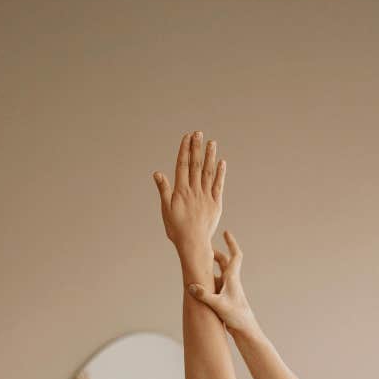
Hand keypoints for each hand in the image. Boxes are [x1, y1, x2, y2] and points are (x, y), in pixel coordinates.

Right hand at [154, 131, 225, 255]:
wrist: (193, 244)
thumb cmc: (177, 229)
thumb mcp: (166, 209)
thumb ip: (164, 190)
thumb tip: (157, 173)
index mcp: (181, 191)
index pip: (183, 165)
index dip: (185, 150)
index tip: (187, 137)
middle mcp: (194, 191)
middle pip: (196, 165)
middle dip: (197, 148)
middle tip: (199, 133)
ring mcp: (206, 197)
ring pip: (208, 172)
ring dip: (210, 157)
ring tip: (212, 143)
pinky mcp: (216, 204)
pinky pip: (218, 186)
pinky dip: (220, 173)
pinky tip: (221, 162)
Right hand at [187, 231, 257, 338]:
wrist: (245, 330)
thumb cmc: (236, 316)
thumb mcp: (218, 304)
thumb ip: (204, 295)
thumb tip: (191, 286)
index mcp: (233, 278)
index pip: (234, 255)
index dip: (231, 243)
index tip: (226, 232)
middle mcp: (232, 281)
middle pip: (225, 262)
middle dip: (216, 253)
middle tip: (205, 248)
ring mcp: (229, 290)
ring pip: (220, 273)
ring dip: (211, 267)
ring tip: (199, 263)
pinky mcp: (225, 298)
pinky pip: (216, 285)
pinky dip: (208, 281)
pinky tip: (199, 284)